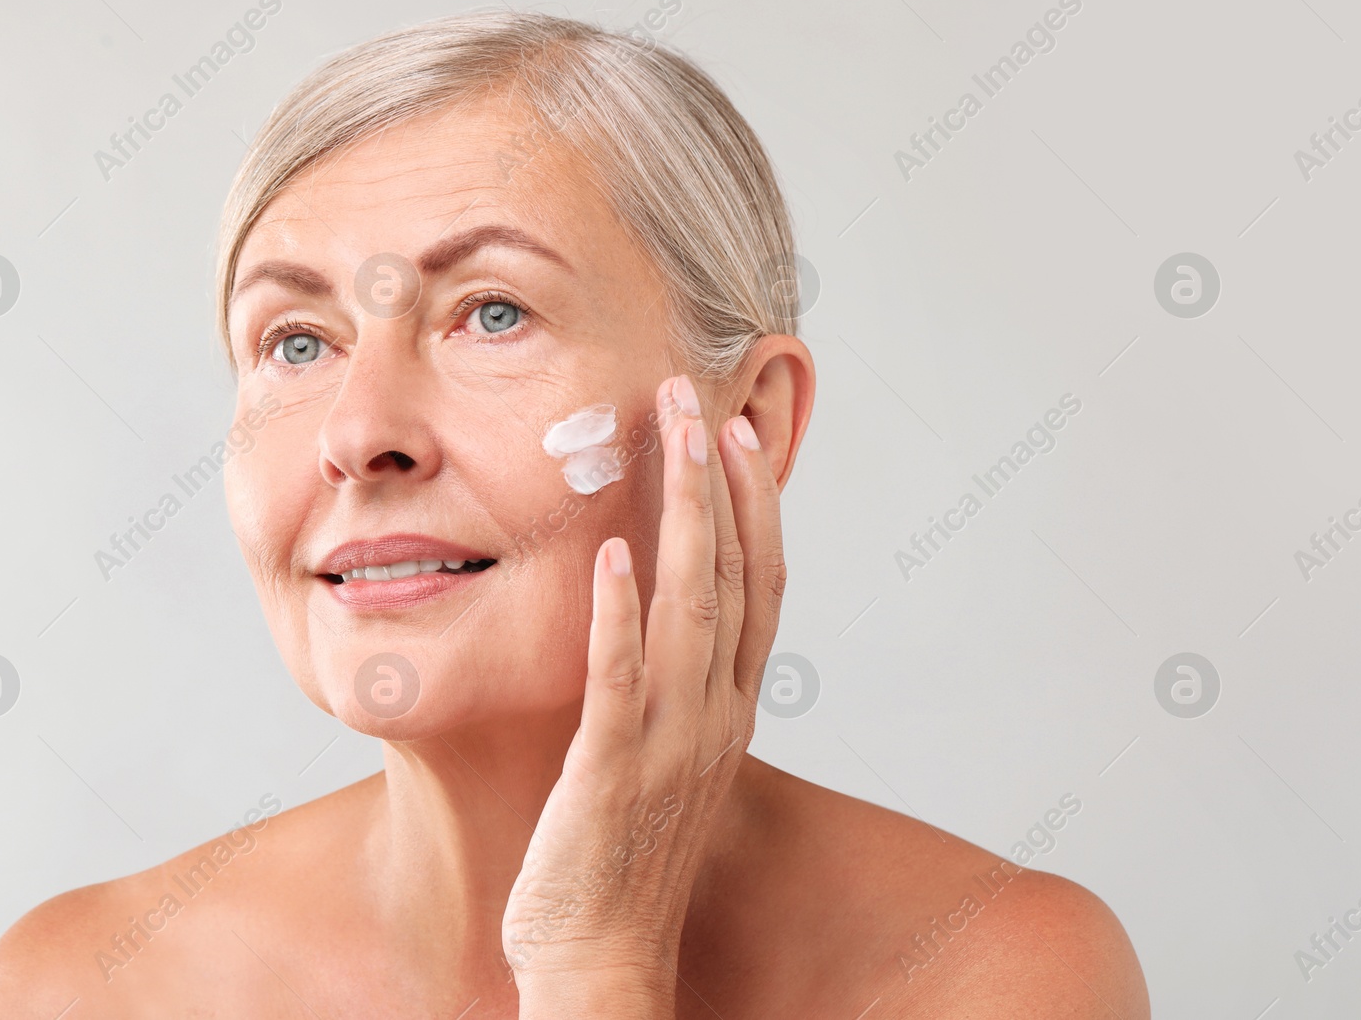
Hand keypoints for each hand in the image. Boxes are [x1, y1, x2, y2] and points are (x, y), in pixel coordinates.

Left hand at [501, 373, 787, 1016]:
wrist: (602, 961)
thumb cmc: (625, 858)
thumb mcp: (667, 758)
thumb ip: (675, 687)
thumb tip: (660, 616)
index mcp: (728, 711)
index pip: (758, 588)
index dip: (754, 507)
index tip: (735, 434)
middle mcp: (713, 719)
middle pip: (735, 579)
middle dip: (721, 484)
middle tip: (700, 399)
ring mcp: (667, 746)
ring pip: (691, 612)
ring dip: (686, 519)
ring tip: (673, 441)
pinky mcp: (608, 775)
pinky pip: (619, 683)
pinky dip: (619, 615)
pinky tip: (610, 554)